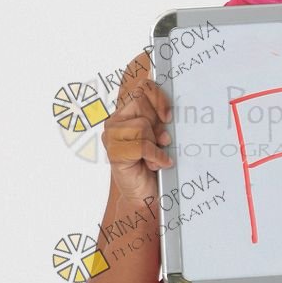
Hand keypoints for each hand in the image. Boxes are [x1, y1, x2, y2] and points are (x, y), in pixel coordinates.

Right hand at [102, 51, 174, 206]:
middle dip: (156, 124)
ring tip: (154, 157)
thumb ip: (160, 119)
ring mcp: (111, 136)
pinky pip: (142, 146)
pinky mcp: (114, 152)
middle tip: (160, 142)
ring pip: (142, 125)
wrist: (146, 194)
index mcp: (126, 112)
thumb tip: (170, 110)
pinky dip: (155, 157)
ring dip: (155, 144)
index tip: (168, 116)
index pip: (142, 87)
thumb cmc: (155, 163)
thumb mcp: (160, 135)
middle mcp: (115, 121)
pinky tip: (156, 165)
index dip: (158, 98)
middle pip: (141, 104)